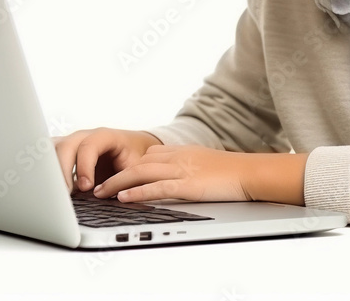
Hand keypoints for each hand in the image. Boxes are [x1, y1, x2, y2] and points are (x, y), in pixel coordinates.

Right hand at [52, 128, 162, 193]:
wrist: (132, 149)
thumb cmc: (133, 158)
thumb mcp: (134, 168)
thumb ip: (123, 180)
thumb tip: (108, 195)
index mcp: (105, 136)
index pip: (89, 145)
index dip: (85, 166)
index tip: (86, 187)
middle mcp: (85, 136)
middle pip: (66, 146)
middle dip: (63, 171)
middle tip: (66, 194)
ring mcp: (72, 143)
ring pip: (53, 149)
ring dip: (51, 170)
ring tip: (53, 192)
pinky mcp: (64, 154)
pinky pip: (49, 156)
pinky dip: (46, 170)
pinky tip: (47, 186)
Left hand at [93, 144, 253, 202]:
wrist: (251, 173)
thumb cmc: (233, 172)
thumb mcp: (206, 164)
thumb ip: (188, 167)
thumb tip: (177, 178)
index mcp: (183, 152)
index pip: (150, 155)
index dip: (130, 166)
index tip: (116, 175)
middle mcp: (178, 157)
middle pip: (139, 162)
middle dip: (116, 174)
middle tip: (98, 186)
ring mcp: (182, 169)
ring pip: (141, 172)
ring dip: (117, 183)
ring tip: (101, 193)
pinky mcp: (187, 185)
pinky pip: (156, 187)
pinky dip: (136, 192)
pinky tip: (124, 198)